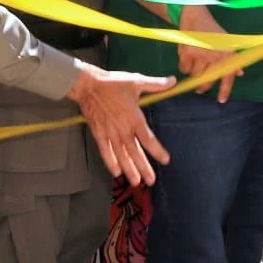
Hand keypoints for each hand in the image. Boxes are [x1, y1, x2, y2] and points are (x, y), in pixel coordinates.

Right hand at [67, 62, 174, 185]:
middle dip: (143, 167)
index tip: (165, 160)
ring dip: (128, 168)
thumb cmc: (114, 83)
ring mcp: (109, 132)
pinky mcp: (98, 133)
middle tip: (151, 181)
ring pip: (120, 155)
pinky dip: (110, 162)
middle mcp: (122, 129)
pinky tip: (116, 172)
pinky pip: (104, 151)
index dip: (157, 150)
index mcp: (134, 117)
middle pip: (135, 152)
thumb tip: (174, 80)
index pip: (148, 138)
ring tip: (136, 181)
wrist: (88, 86)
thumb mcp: (137, 81)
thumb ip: (156, 84)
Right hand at [176, 5, 242, 102]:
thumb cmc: (212, 31)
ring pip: (195, 75)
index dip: (225, 90)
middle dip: (203, 87)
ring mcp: (200, 55)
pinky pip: (184, 69)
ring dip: (194, 74)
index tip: (221, 100)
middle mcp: (215, 55)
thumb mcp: (227, 43)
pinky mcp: (186, 53)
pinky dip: (185, 67)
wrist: (195, 17)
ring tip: (195, 64)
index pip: (228, 75)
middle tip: (200, 89)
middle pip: (208, 80)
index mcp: (227, 53)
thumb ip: (232, 59)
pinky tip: (187, 57)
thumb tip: (239, 73)